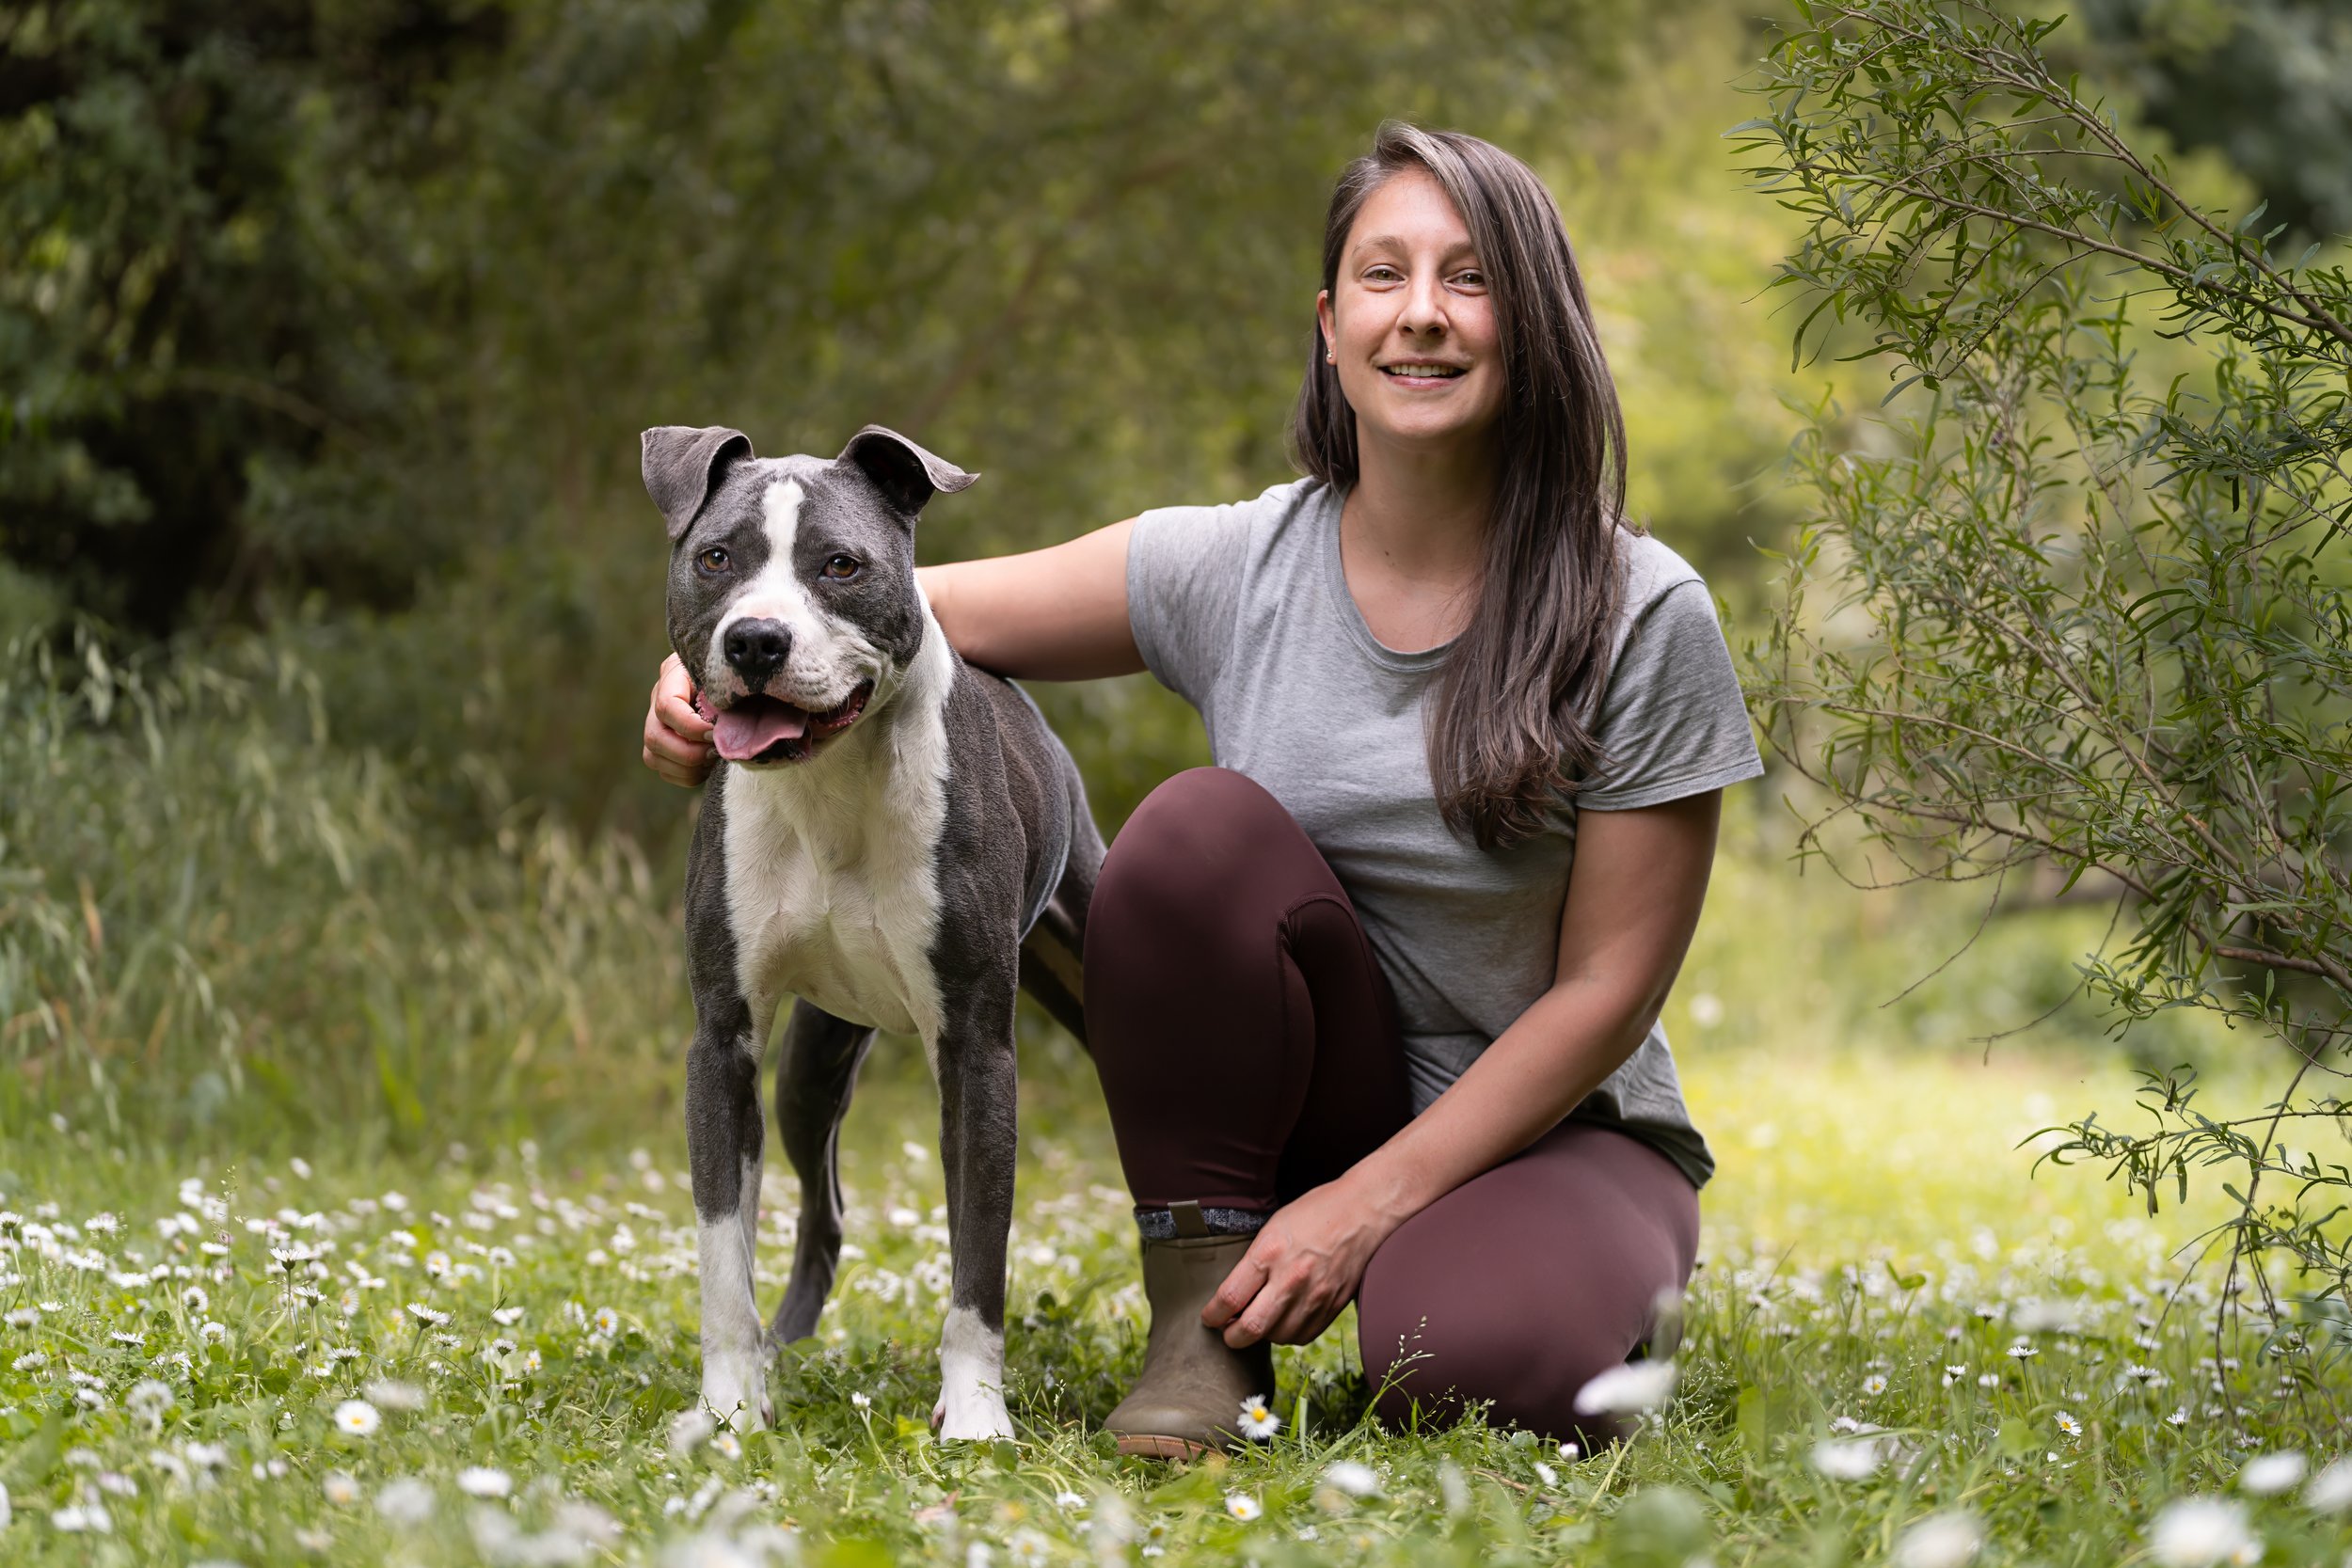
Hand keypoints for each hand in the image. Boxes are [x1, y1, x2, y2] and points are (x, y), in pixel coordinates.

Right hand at [643, 652, 716, 787]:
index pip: (667, 706)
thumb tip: (726, 726)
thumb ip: (725, 692)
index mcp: (672, 676)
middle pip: (654, 737)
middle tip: (716, 751)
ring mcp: (655, 726)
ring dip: (689, 767)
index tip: (715, 734)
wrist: (729, 680)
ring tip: (713, 758)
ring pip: (654, 758)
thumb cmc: (732, 675)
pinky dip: (689, 776)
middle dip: (689, 752)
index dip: (690, 727)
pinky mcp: (661, 749)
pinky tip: (708, 765)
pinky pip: (665, 772)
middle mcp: (656, 701)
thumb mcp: (728, 675)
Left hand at [1199, 1180, 1397, 1347]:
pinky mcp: (1332, 1306)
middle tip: (1227, 1332)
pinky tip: (1283, 1320)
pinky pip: (1301, 1335)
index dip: (1212, 1315)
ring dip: (1262, 1334)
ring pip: (1276, 1336)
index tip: (1209, 1317)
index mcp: (1270, 1252)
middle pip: (1251, 1328)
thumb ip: (1253, 1262)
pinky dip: (1287, 1334)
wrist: (1363, 1212)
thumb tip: (1233, 1296)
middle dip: (1232, 1337)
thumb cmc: (1314, 1213)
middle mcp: (1292, 1278)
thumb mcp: (1273, 1227)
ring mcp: (1315, 1296)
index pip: (1230, 1298)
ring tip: (1258, 1321)